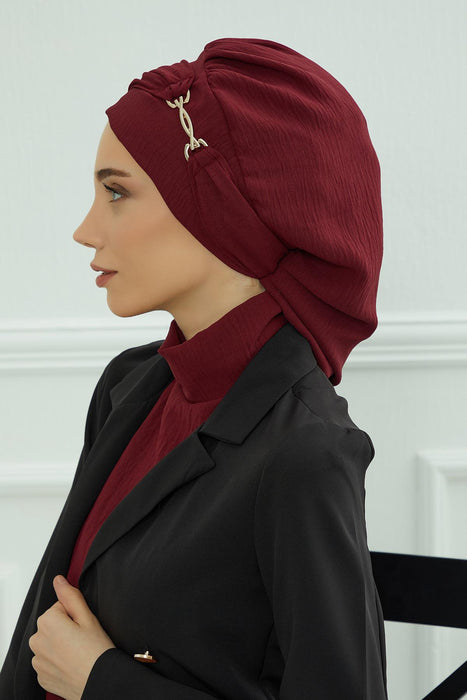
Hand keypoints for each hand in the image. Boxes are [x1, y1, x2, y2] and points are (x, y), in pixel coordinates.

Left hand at [29, 575, 115, 699]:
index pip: (60, 607)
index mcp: (47, 622)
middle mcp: (37, 641)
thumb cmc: (97, 652)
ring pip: (50, 643)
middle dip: (66, 628)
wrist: (100, 683)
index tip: (84, 626)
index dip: (75, 615)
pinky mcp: (41, 676)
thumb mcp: (87, 617)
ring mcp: (38, 661)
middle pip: (52, 624)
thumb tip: (59, 580)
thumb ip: (70, 596)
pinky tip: (73, 664)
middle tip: (84, 639)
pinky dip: (59, 661)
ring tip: (79, 652)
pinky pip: (49, 661)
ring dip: (61, 645)